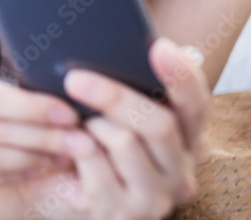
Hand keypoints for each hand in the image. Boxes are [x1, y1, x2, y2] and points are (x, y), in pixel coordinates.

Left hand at [16, 37, 208, 218]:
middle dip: (114, 95)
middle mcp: (181, 171)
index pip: (197, 103)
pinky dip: (75, 148)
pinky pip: (95, 165)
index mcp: (186, 138)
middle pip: (159, 123)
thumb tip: (123, 47)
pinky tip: (65, 145)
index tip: (158, 47)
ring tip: (73, 120)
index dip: (180, 75)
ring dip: (91, 125)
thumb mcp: (110, 110)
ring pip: (124, 142)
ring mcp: (155, 197)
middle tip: (74, 77)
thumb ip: (128, 85)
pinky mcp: (122, 212)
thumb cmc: (88, 137)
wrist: (54, 184)